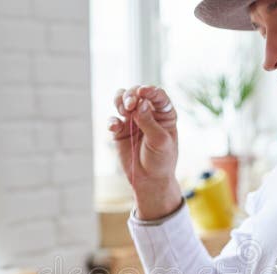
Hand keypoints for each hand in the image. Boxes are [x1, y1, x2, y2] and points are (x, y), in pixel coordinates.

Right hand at [107, 85, 182, 219]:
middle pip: (137, 93)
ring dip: (120, 101)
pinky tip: (114, 127)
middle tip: (129, 106)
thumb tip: (139, 103)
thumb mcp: (159, 141)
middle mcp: (148, 113)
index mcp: (164, 113)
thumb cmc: (161, 160)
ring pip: (122, 100)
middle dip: (131, 95)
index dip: (149, 90)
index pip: (157, 95)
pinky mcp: (120, 130)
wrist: (149, 180)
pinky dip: (112, 121)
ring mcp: (133, 120)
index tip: (142, 92)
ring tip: (123, 112)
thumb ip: (149, 122)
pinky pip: (113, 120)